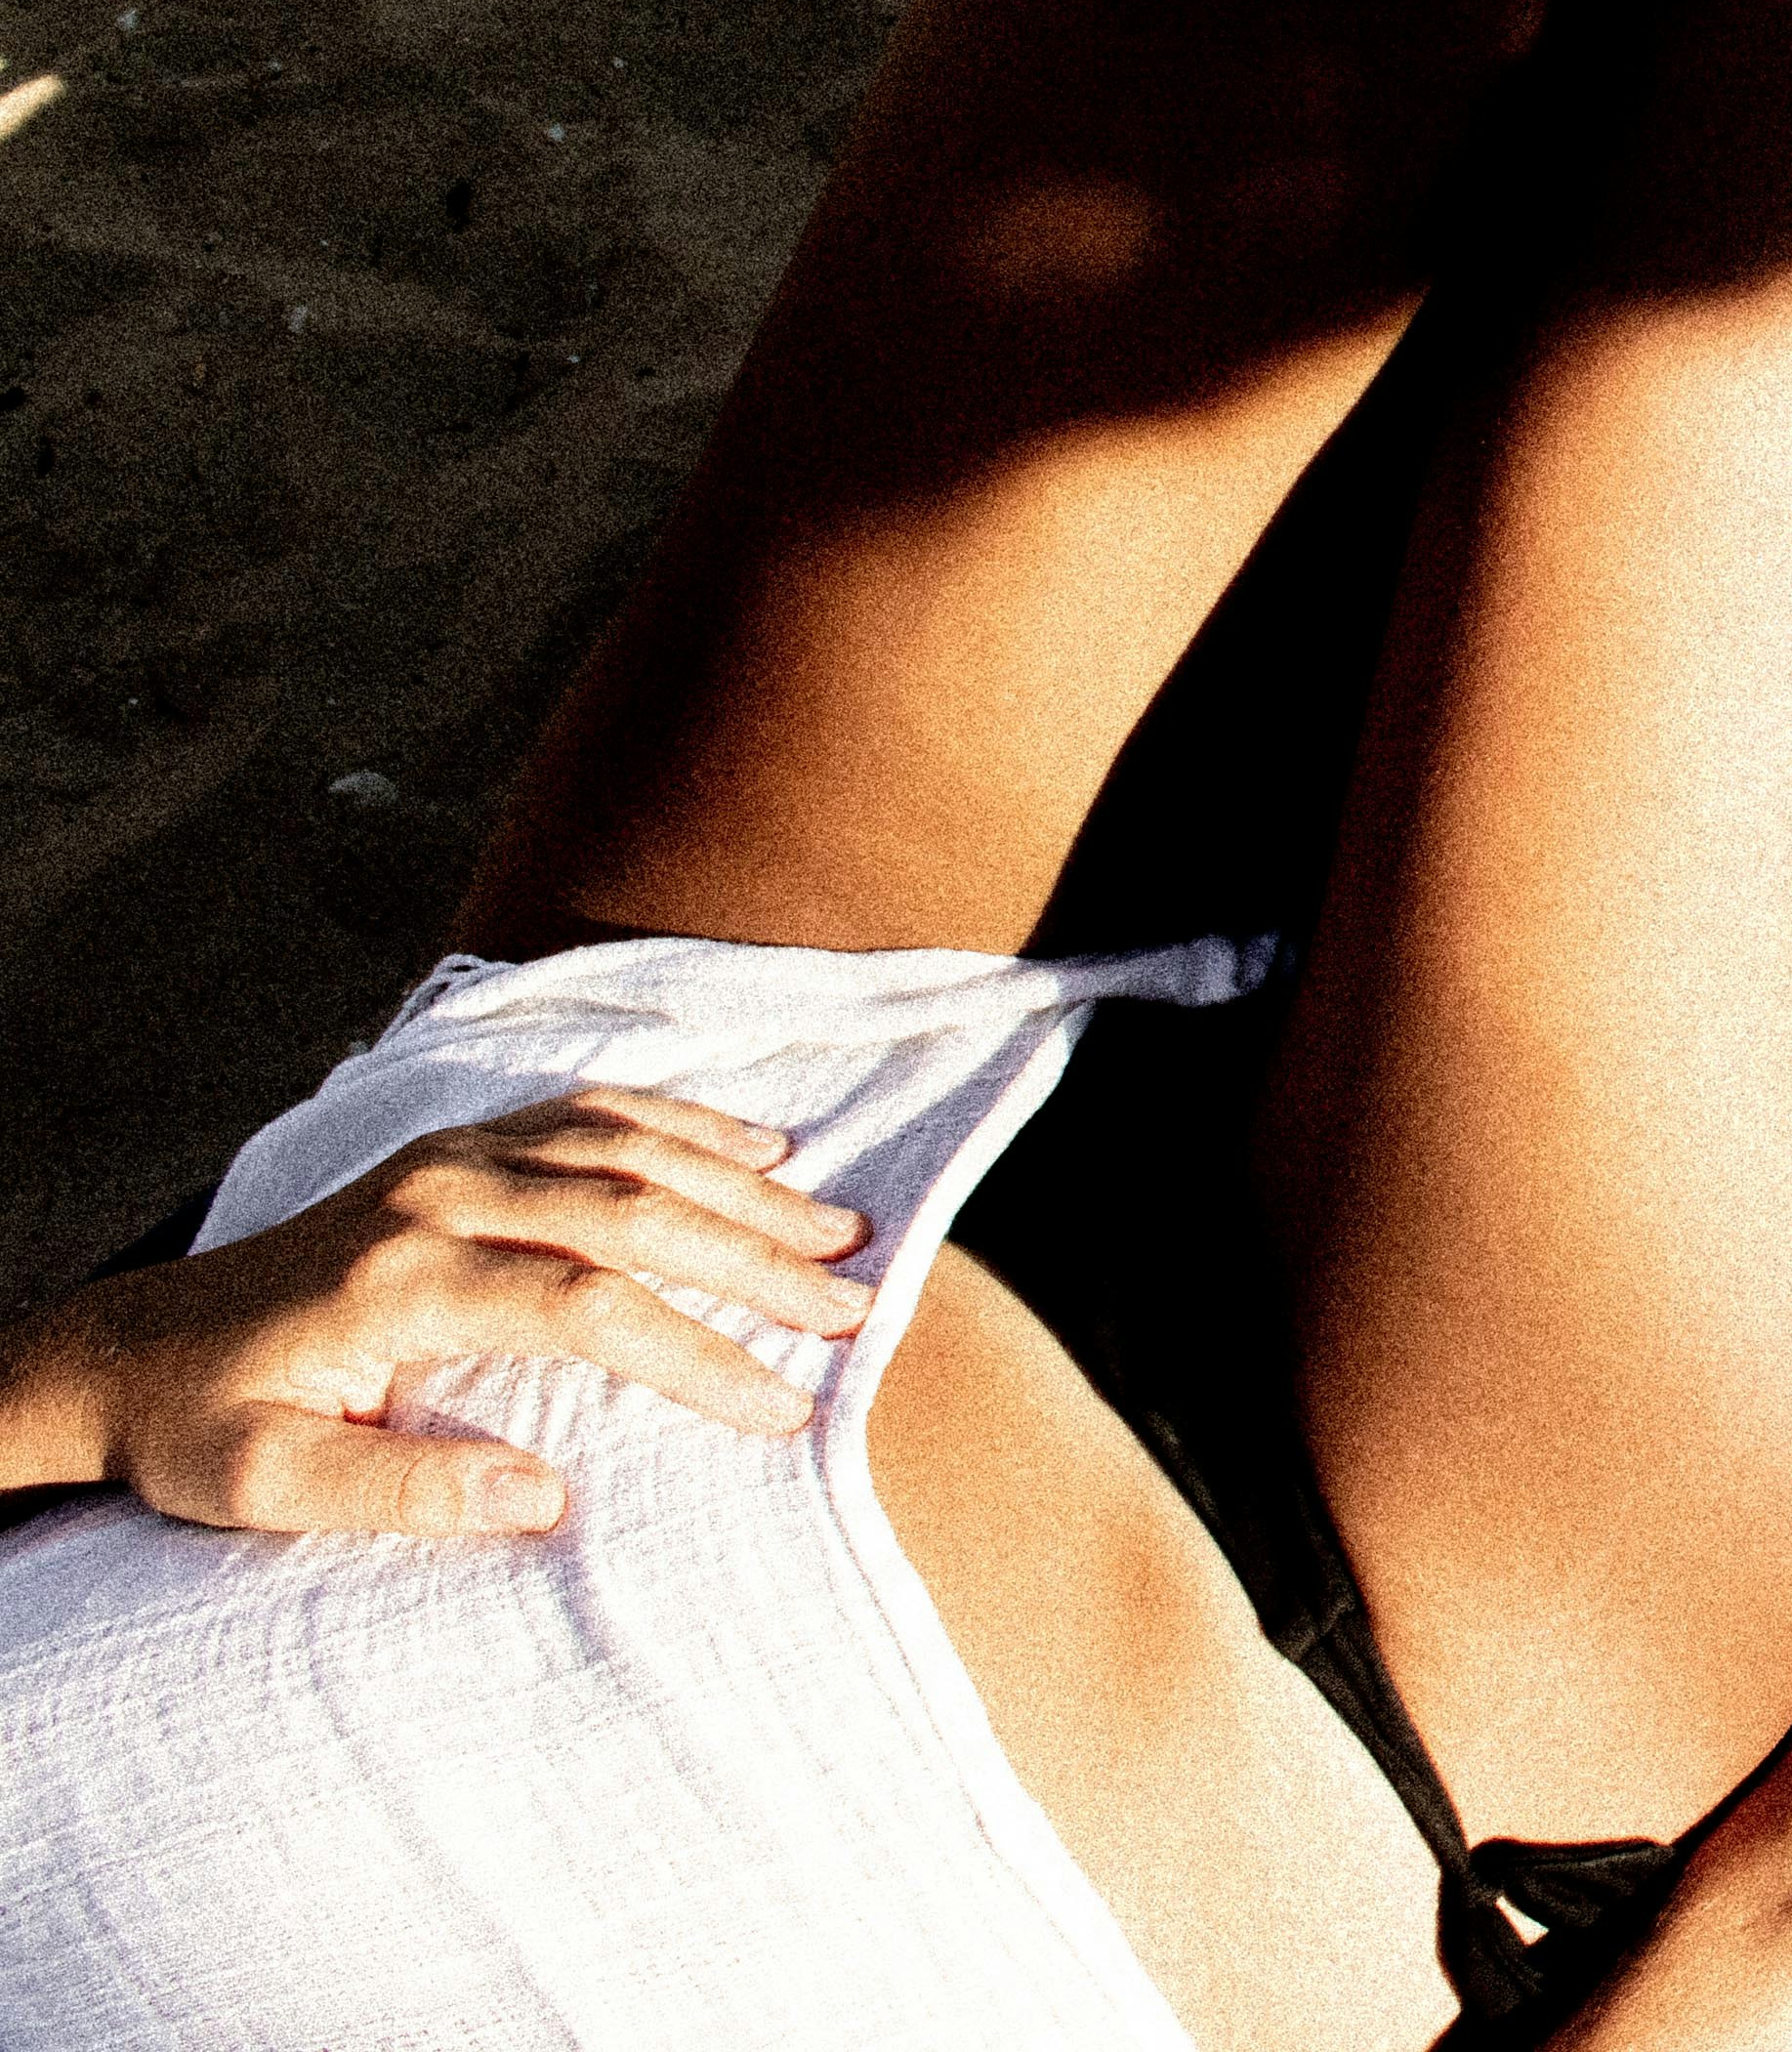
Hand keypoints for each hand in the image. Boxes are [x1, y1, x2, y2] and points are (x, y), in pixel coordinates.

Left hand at [0, 1091, 868, 1537]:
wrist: (126, 1350)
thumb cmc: (199, 1432)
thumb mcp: (264, 1489)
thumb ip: (399, 1492)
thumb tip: (545, 1495)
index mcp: (400, 1284)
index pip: (587, 1306)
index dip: (696, 1353)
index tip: (781, 1407)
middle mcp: (434, 1199)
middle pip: (630, 1208)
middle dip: (753, 1256)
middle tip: (850, 1305)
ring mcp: (445, 1159)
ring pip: (624, 1146)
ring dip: (741, 1185)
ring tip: (837, 1231)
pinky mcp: (450, 1148)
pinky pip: (589, 1110)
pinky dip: (682, 1123)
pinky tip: (755, 1146)